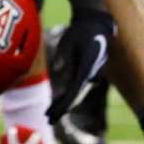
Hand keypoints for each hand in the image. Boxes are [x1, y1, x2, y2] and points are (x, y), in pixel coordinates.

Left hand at [47, 7, 113, 122]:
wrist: (95, 23)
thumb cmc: (80, 30)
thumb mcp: (69, 39)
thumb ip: (64, 54)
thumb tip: (59, 68)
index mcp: (87, 67)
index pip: (75, 90)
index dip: (64, 103)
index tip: (56, 113)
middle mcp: (90, 74)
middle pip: (75, 95)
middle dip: (62, 108)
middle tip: (48, 119)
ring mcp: (89, 74)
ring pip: (75, 93)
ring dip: (63, 103)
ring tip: (49, 114)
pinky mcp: (86, 71)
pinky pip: (75, 87)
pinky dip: (66, 95)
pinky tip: (56, 102)